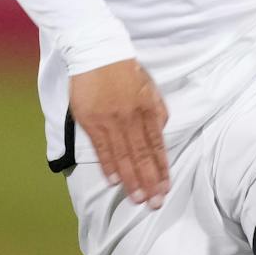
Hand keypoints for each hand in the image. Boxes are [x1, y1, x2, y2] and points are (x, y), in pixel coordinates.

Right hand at [69, 58, 170, 206]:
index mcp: (148, 110)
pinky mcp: (91, 121)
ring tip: (137, 198)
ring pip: (123, 156)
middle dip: (149, 181)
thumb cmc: (124, 70)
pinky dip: (108, 165)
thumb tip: (161, 133)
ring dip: (131, 179)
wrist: (96, 51)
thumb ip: (157, 111)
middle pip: (142, 156)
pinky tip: (113, 181)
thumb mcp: (148, 86)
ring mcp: (110, 121)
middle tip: (154, 203)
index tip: (165, 188)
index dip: (162, 169)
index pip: (157, 145)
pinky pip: (102, 148)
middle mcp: (131, 118)